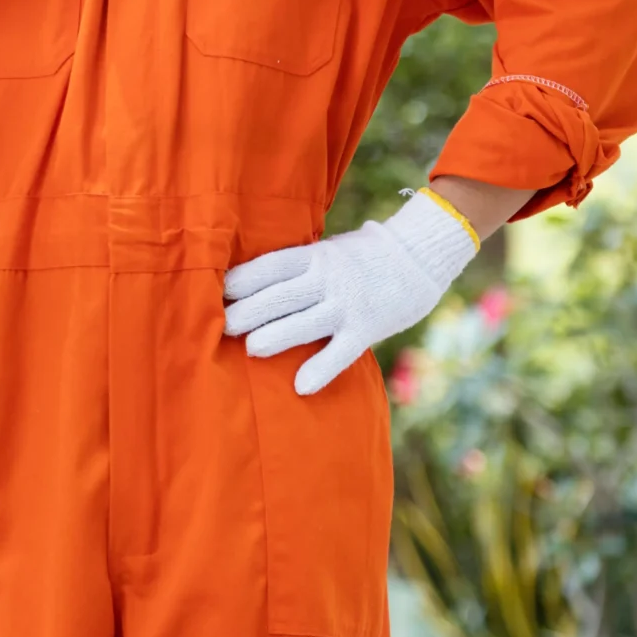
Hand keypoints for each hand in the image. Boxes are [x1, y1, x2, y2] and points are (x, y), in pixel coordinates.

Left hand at [222, 193, 478, 394]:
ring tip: (250, 348)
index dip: (241, 280)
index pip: (270, 267)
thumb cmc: (365, 254)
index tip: (215, 292)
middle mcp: (327, 278)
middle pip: (281, 296)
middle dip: (249, 311)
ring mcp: (348, 304)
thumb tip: (254, 278)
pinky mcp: (368, 327)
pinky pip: (341, 352)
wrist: (421, 256)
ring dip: (276, 336)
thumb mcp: (329, 249)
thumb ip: (300, 265)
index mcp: (314, 256)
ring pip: (305, 322)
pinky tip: (301, 386)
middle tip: (220, 326)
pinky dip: (321, 369)